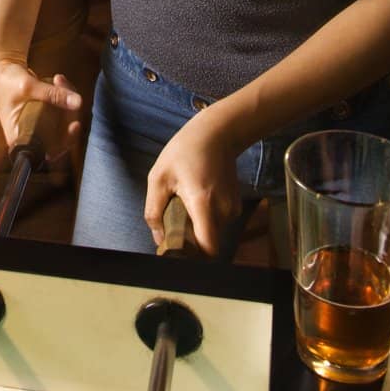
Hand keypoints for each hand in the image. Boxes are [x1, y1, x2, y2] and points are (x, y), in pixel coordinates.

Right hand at [0, 55, 81, 162]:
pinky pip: (62, 111)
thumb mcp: (28, 87)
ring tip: (58, 79)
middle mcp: (30, 136)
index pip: (48, 151)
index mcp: (19, 138)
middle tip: (66, 88)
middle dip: (69, 110)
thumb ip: (52, 94)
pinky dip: (64, 95)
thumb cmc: (6, 81)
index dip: (65, 142)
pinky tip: (57, 81)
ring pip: (64, 121)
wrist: (1, 70)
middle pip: (61, 135)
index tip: (74, 124)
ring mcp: (38, 126)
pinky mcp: (44, 116)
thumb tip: (78, 102)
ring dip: (68, 99)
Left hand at [144, 110, 240, 256]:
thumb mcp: (159, 177)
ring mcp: (232, 208)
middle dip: (191, 240)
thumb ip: (154, 210)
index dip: (195, 257)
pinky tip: (196, 198)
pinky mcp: (235, 205)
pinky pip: (219, 222)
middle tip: (174, 223)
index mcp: (203, 204)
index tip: (179, 251)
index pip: (208, 248)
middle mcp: (223, 210)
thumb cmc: (184, 151)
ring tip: (184, 204)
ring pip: (213, 232)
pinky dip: (207, 218)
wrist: (216, 133)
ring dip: (198, 227)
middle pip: (208, 242)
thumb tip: (158, 238)